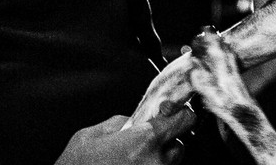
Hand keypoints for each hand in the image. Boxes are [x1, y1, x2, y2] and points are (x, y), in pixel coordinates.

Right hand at [55, 102, 194, 163]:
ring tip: (132, 161)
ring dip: (157, 160)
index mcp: (144, 140)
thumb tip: (132, 121)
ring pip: (169, 164)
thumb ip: (119, 123)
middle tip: (143, 144)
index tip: (172, 114)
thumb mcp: (90, 135)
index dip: (178, 115)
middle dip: (165, 142)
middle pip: (179, 145)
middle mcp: (155, 162)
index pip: (185, 119)